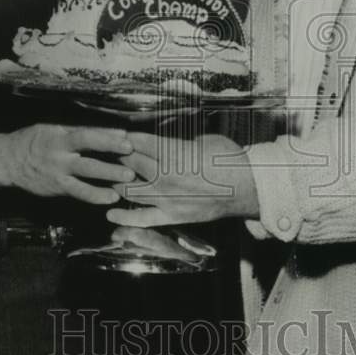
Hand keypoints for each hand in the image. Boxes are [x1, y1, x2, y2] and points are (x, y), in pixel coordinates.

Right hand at [0, 124, 133, 204]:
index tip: (126, 138)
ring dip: (107, 180)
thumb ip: (78, 129)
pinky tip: (110, 198)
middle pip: (88, 158)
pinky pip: (79, 193)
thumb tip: (111, 130)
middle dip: (110, 162)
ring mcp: (58, 174)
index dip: (106, 138)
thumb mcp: (53, 128)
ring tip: (126, 182)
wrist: (8, 162)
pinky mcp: (57, 188)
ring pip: (85, 178)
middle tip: (131, 163)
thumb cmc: (33, 141)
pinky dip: (95, 196)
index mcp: (59, 138)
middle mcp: (59, 156)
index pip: (86, 136)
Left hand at [106, 132, 258, 226]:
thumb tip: (164, 140)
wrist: (248, 187)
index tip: (116, 135)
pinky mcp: (172, 216)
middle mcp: (166, 175)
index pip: (138, 142)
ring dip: (117, 183)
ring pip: (129, 190)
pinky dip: (125, 217)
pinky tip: (111, 213)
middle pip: (129, 163)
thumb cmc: (229, 159)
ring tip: (109, 177)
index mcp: (174, 152)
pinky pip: (143, 219)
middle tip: (107, 154)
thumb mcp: (204, 139)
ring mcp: (167, 198)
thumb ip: (180, 141)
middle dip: (117, 157)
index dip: (124, 137)